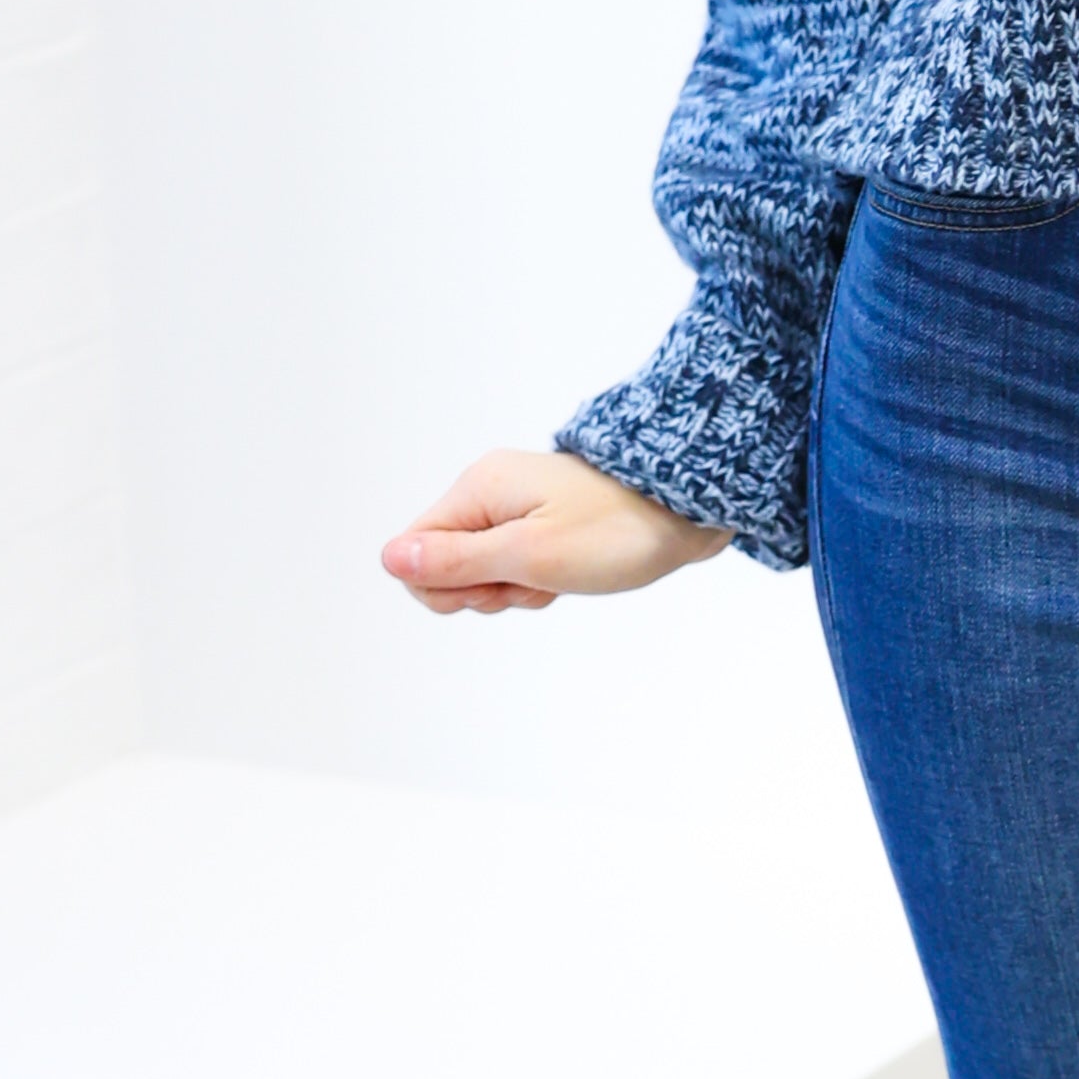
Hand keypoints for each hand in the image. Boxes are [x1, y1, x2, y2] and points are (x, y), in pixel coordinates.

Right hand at [381, 447, 730, 613]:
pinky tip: (573, 574)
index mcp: (478, 489)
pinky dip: (540, 581)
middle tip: (537, 579)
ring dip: (519, 588)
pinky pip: (518, 566)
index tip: (499, 582)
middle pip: (446, 566)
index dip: (447, 586)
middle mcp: (489, 491)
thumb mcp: (531, 555)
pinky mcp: (543, 521)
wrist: (691, 507)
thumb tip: (388, 558)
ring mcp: (517, 506)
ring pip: (485, 572)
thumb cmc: (617, 529)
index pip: (413, 552)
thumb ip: (456, 561)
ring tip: (563, 574)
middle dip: (488, 590)